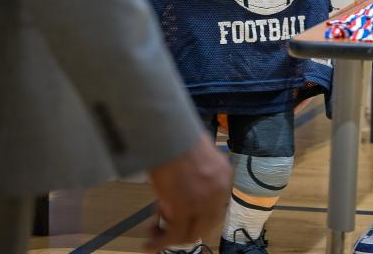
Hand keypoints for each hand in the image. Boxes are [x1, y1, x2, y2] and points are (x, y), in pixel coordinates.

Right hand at [144, 133, 232, 251]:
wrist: (169, 131)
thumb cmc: (178, 137)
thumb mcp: (195, 157)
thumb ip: (195, 177)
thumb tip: (178, 194)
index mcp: (224, 176)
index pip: (215, 208)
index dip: (195, 216)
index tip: (176, 213)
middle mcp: (219, 191)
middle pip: (205, 225)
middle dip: (183, 229)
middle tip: (163, 225)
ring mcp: (204, 201)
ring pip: (189, 233)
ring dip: (170, 237)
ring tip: (152, 233)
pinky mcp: (185, 208)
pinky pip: (174, 234)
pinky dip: (160, 243)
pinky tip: (149, 244)